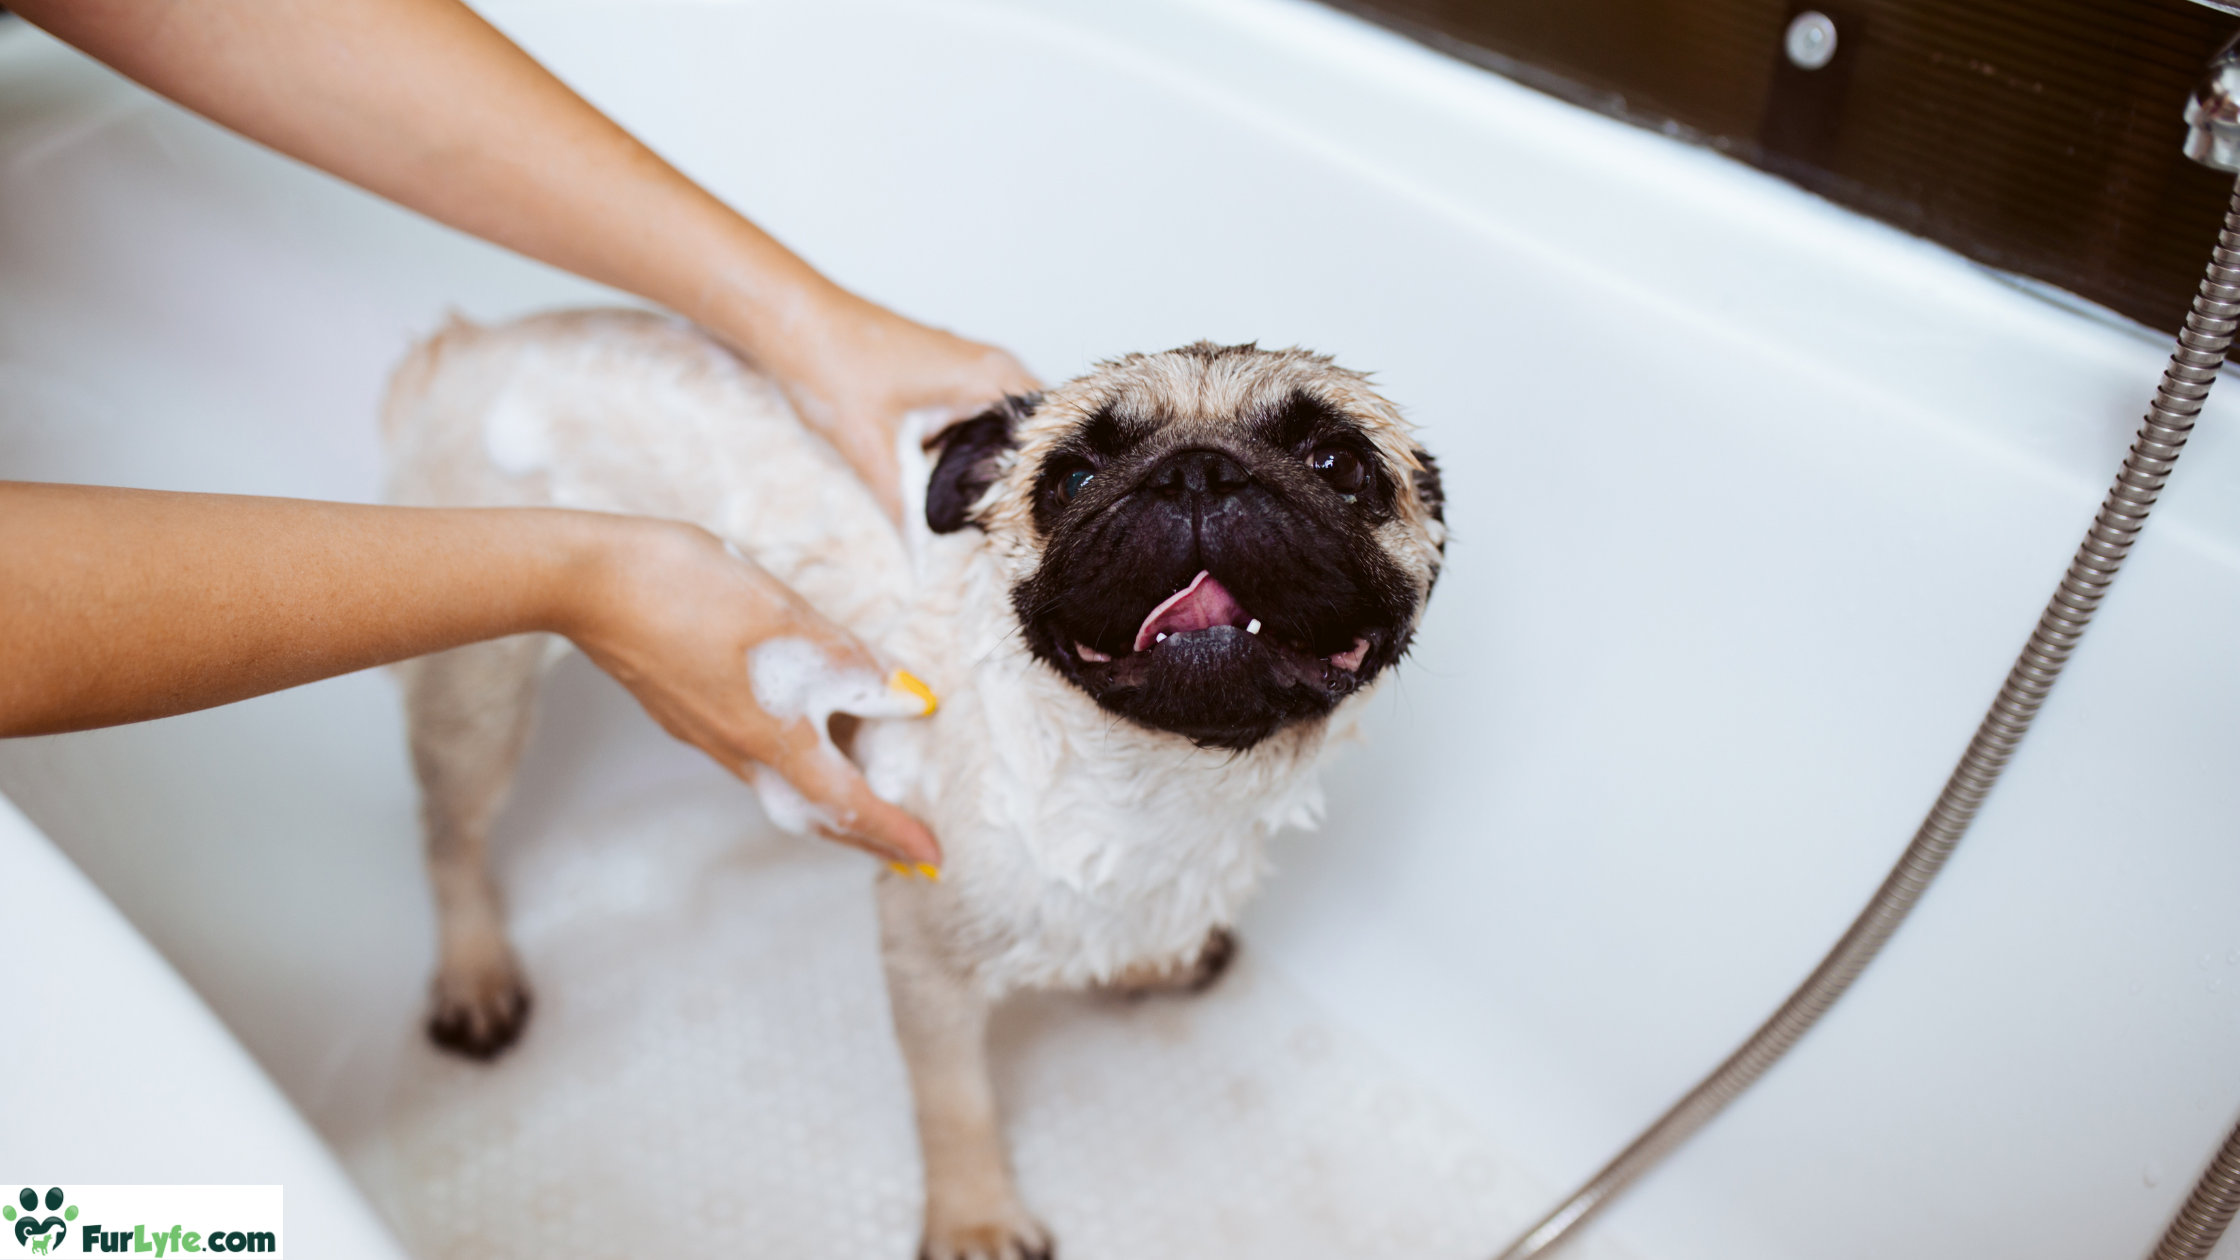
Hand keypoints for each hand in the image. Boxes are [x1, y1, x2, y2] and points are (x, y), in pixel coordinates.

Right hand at [560, 516, 941, 867]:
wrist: (588, 581)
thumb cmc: (690, 591)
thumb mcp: (789, 618)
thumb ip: (852, 664)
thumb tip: (912, 699)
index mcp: (770, 737)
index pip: (848, 803)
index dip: (895, 832)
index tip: (932, 858)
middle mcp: (737, 751)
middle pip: (811, 814)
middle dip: (863, 836)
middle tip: (904, 850)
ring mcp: (705, 734)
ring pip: (781, 787)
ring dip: (829, 803)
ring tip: (867, 796)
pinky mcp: (685, 710)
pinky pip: (755, 757)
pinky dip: (796, 764)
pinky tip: (806, 737)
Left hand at [724, 285, 1040, 521]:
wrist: (792, 322)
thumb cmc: (831, 363)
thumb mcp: (872, 451)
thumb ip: (904, 511)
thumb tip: (922, 562)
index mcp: (990, 377)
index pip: (1052, 435)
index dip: (1044, 484)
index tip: (1032, 525)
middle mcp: (991, 366)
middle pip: (1035, 434)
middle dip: (1023, 480)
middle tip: (1011, 528)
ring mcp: (970, 367)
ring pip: (1008, 426)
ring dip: (999, 464)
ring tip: (987, 510)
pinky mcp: (948, 374)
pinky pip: (981, 417)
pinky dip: (975, 448)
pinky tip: (955, 479)